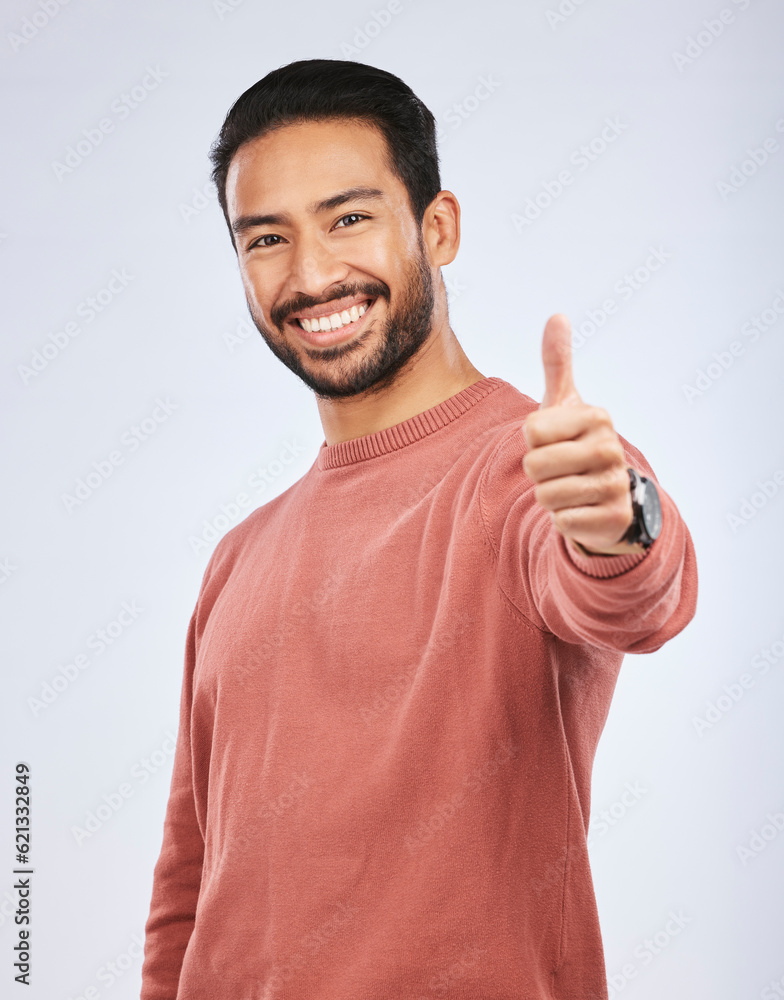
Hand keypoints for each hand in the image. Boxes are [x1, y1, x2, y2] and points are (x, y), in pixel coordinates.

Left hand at [521, 314, 641, 555]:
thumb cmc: (578, 445)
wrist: (610, 496)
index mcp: (596, 417)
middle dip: (538, 473)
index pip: (531, 431)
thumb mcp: (566, 404)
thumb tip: (557, 315)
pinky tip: (582, 511)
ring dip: (550, 497)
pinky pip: (562, 522)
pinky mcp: (613, 519)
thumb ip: (557, 363)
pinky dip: (564, 520)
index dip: (533, 442)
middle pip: (534, 466)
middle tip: (560, 470)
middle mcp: (611, 448)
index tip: (554, 442)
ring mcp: (615, 485)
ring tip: (570, 489)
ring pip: (546, 496)